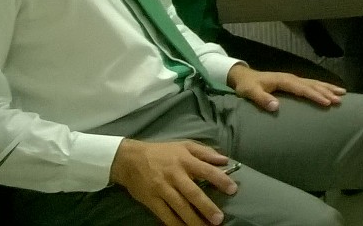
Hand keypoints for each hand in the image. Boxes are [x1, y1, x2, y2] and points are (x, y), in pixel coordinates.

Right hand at [109, 138, 235, 225]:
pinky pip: (164, 214)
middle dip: (207, 207)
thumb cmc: (162, 152)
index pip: (206, 170)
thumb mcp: (184, 145)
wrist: (129, 159)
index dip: (220, 180)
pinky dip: (174, 223)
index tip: (232, 190)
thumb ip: (205, 152)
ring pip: (179, 207)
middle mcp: (174, 175)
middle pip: (193, 193)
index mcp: (185, 160)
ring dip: (193, 219)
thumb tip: (225, 160)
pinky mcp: (151, 200)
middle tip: (219, 219)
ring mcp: (161, 189)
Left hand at [227, 64, 345, 112]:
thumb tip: (276, 107)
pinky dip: (323, 86)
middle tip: (340, 100)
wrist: (244, 77)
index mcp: (284, 80)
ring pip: (315, 83)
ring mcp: (294, 79)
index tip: (327, 102)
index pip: (303, 89)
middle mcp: (292, 78)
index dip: (315, 95)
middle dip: (327, 92)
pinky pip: (311, 84)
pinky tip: (330, 90)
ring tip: (343, 93)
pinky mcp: (294, 82)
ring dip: (328, 88)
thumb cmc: (247, 86)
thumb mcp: (250, 92)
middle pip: (313, 85)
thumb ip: (262, 99)